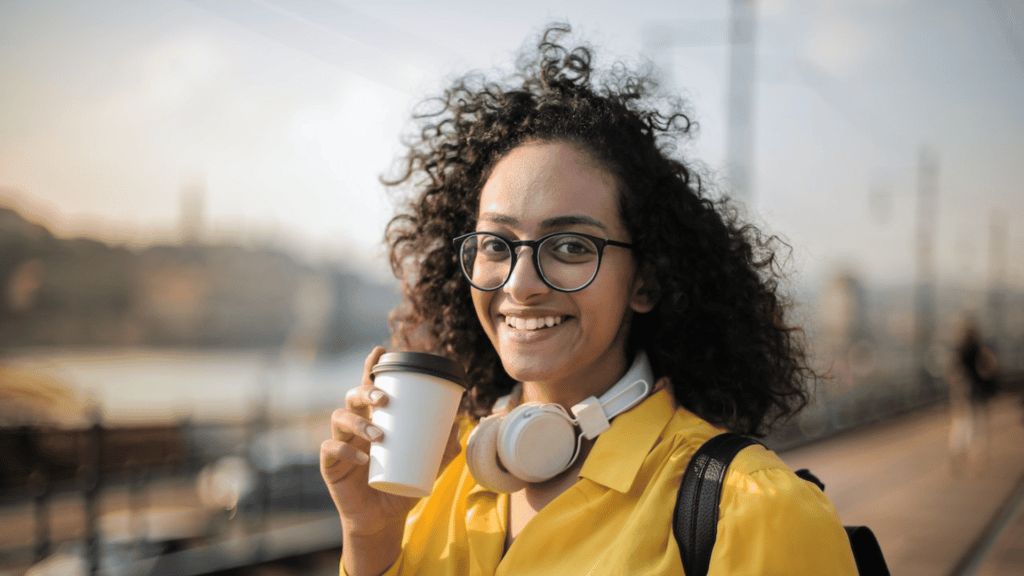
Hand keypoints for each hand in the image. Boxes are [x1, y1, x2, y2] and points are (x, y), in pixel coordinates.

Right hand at [319, 346, 462, 537]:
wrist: (383, 519)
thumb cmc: (402, 484)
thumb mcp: (428, 466)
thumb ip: (443, 448)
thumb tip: (456, 424)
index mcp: (376, 417)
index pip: (370, 386)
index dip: (371, 366)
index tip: (381, 351)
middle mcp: (356, 425)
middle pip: (353, 396)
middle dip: (366, 391)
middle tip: (384, 399)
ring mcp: (341, 442)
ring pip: (340, 418)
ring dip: (359, 421)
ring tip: (379, 435)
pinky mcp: (330, 465)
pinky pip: (330, 449)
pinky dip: (346, 450)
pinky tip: (363, 457)